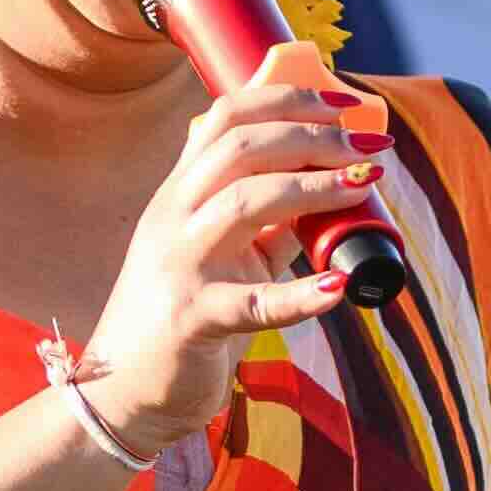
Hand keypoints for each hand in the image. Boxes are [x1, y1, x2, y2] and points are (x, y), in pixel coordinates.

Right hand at [73, 56, 375, 450]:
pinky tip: (339, 285)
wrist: (123, 391)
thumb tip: (323, 179)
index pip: (226, 116)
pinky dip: (302, 295)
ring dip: (315, 187)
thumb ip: (262, 217)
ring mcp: (179, 265)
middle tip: (367, 145)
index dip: (289, 98)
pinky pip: (254, 303)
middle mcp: (173, 216)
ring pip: (246, 202)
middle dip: (313, 134)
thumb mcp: (218, 251)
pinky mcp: (192, 320)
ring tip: (364, 184)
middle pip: (241, 146)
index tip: (343, 103)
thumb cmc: (181, 316)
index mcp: (180, 192)